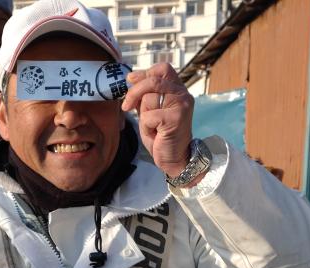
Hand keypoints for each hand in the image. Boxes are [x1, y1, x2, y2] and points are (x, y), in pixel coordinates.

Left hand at [121, 63, 193, 178]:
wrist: (174, 157)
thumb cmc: (162, 135)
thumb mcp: (150, 110)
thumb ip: (145, 95)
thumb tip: (131, 78)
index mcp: (178, 89)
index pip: (163, 69)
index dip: (145, 73)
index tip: (131, 80)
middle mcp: (182, 94)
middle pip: (153, 80)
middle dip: (135, 92)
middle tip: (127, 105)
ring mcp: (181, 105)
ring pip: (149, 98)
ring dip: (143, 114)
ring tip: (151, 126)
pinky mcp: (176, 118)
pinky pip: (149, 116)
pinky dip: (146, 126)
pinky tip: (155, 133)